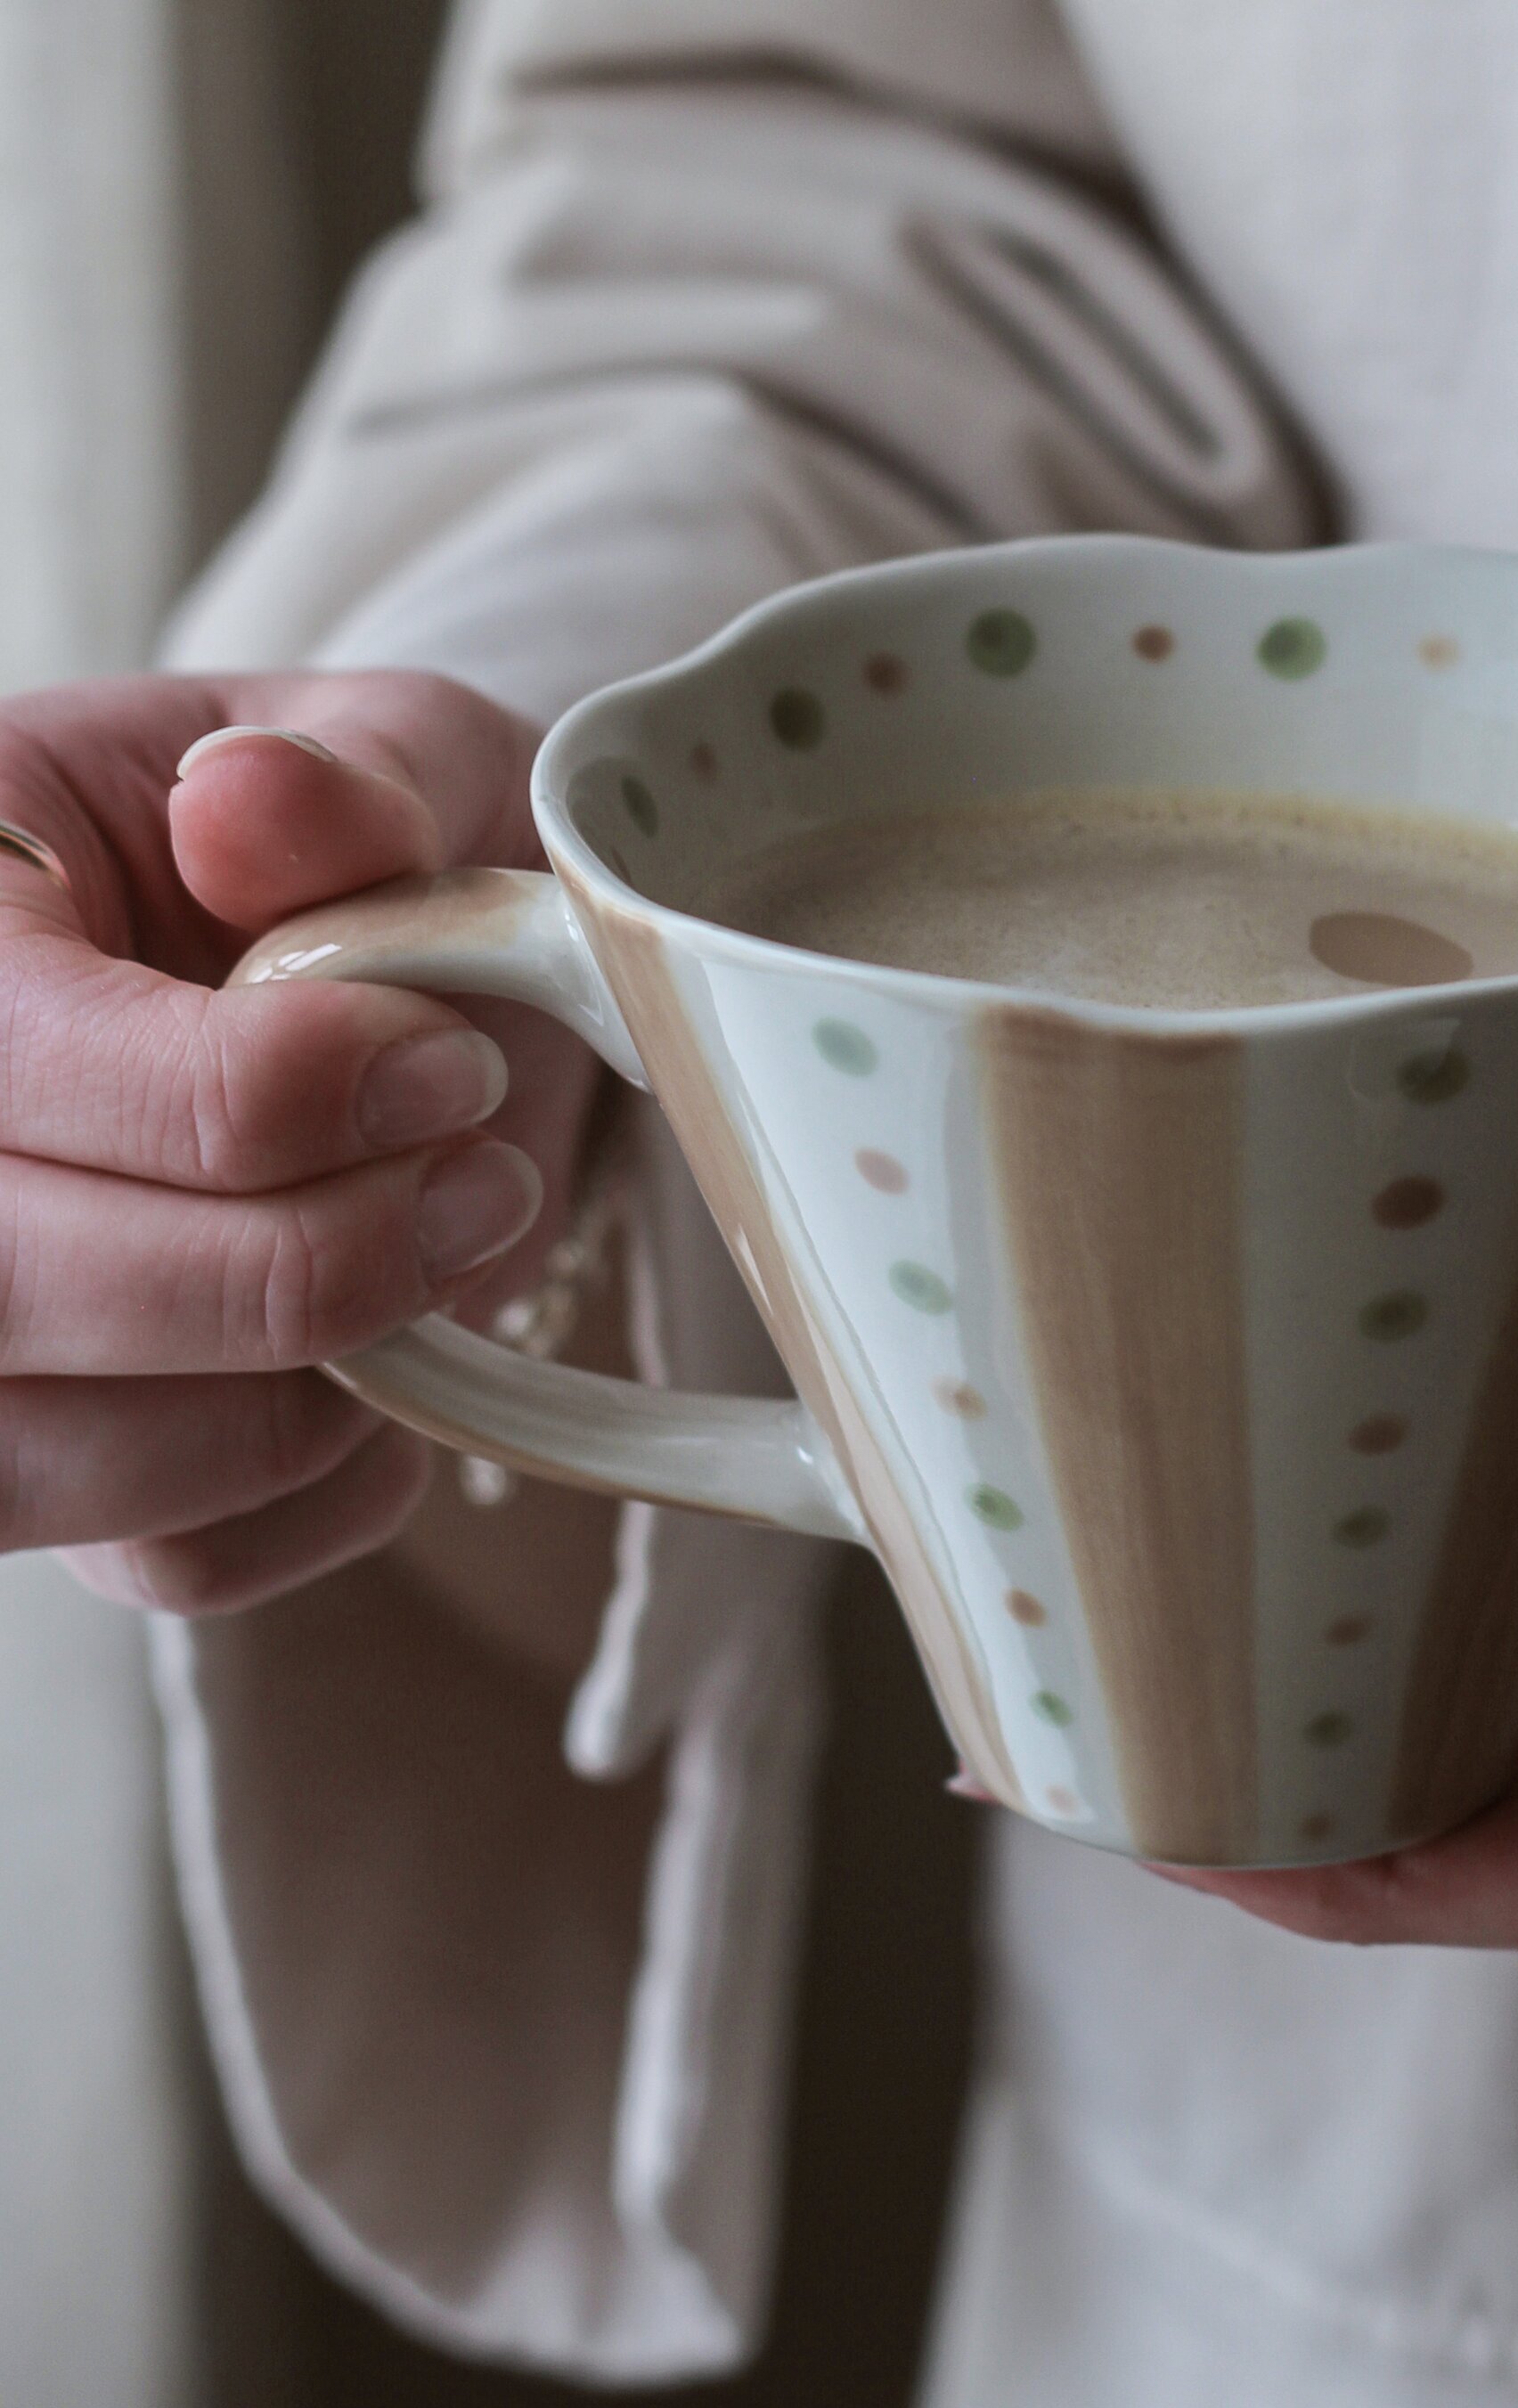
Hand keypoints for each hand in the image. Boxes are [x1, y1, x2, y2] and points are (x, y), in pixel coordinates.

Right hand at [0, 674, 597, 1614]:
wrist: (404, 982)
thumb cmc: (379, 850)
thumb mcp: (402, 753)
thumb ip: (358, 766)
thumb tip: (259, 804)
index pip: (13, 1057)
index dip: (261, 1095)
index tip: (448, 1066)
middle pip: (12, 1287)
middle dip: (301, 1264)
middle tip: (482, 1181)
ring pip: (59, 1460)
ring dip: (310, 1393)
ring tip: (451, 1258)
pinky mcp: (59, 1452)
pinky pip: (165, 1556)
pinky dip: (324, 1492)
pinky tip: (405, 1374)